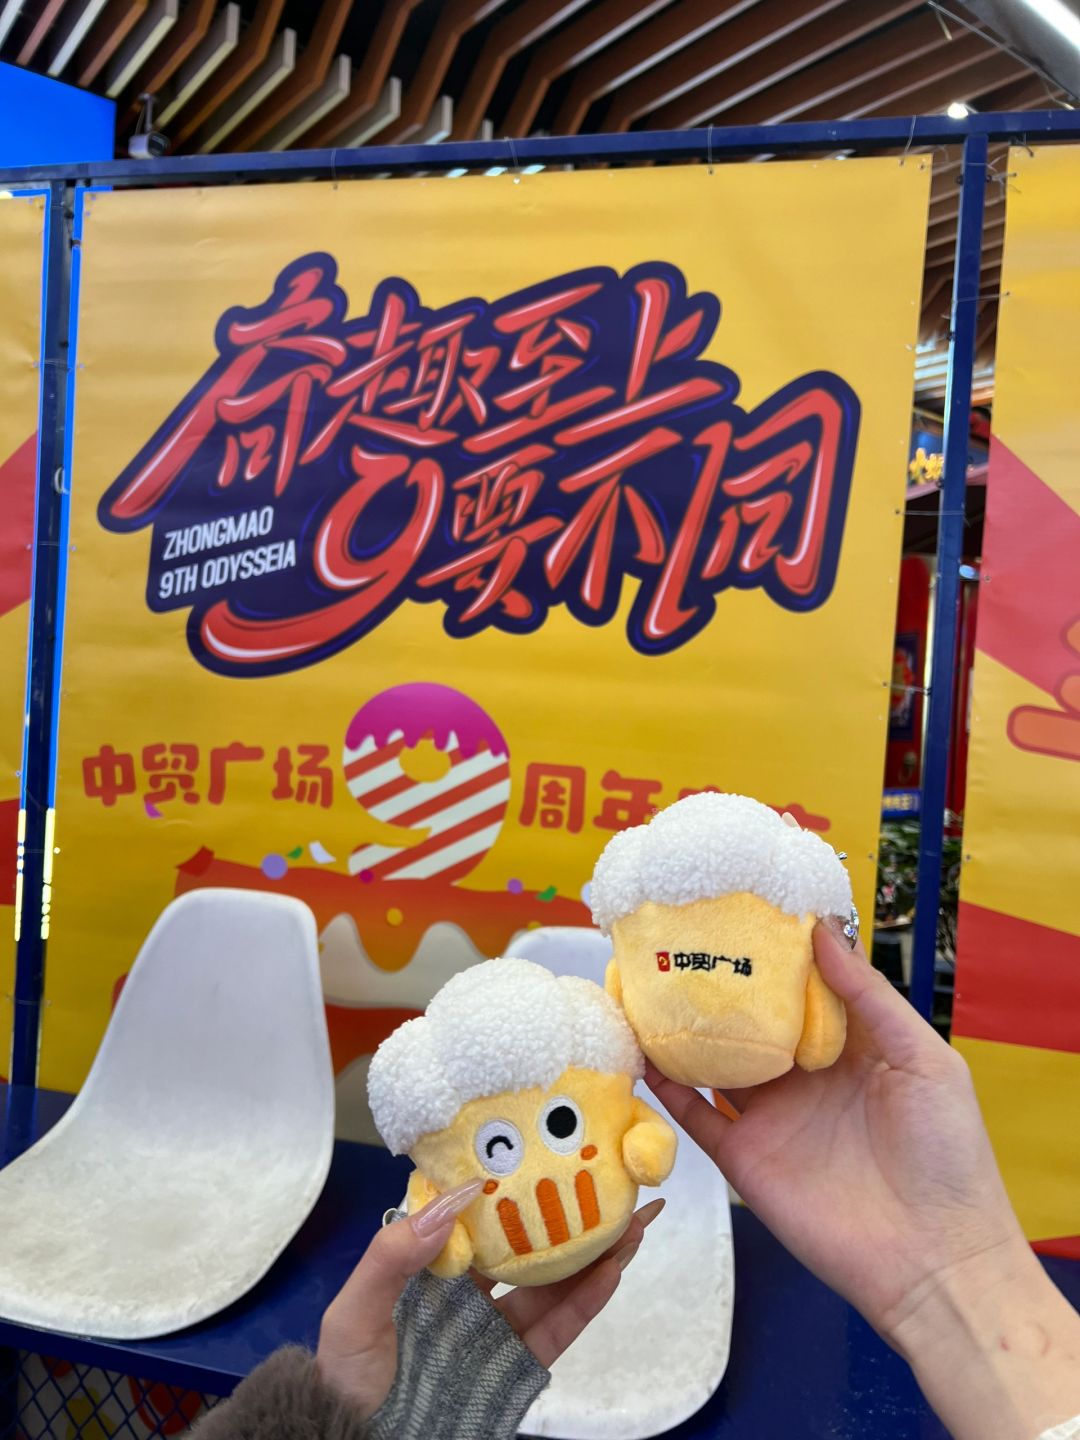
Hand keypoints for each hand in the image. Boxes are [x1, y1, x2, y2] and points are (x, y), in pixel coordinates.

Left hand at [317, 1180, 663, 1420]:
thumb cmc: (350, 1382)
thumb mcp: (354, 1313)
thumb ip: (392, 1256)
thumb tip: (452, 1199)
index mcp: (431, 1275)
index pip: (475, 1222)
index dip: (507, 1189)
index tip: (537, 1152)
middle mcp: (470, 1298)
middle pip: (528, 1248)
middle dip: (566, 1215)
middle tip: (605, 1178)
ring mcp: (498, 1333)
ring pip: (555, 1284)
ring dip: (595, 1251)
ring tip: (631, 1217)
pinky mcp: (518, 1368)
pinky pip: (559, 1329)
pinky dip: (589, 1300)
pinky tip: (613, 1268)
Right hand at [647, 920, 1079, 1438]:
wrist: (933, 1259)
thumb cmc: (945, 1153)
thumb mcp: (923, 1060)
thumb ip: (869, 996)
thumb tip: (822, 930)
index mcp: (849, 1049)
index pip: (803, 990)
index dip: (775, 955)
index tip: (741, 911)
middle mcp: (803, 1077)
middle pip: (752, 1021)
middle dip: (720, 986)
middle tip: (679, 938)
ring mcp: (771, 1116)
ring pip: (715, 1063)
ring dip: (683, 1031)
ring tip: (645, 986)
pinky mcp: (744, 1156)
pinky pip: (696, 1116)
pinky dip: (666, 1089)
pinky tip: (640, 1054)